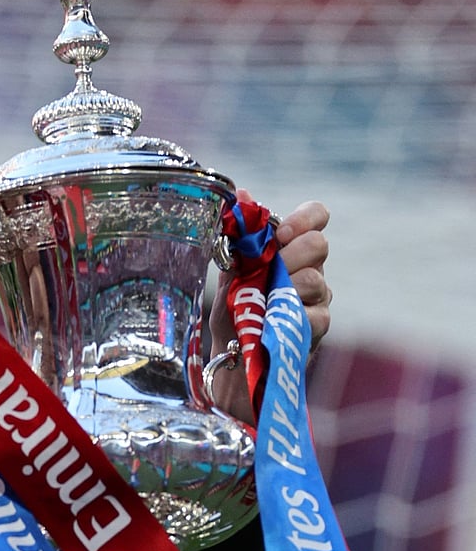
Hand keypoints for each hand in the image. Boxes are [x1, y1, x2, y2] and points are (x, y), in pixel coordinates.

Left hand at [208, 188, 332, 421]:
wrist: (232, 357)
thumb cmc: (234, 311)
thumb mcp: (231, 272)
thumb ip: (241, 237)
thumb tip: (243, 192)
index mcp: (291, 248)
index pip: (317, 216)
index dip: (304, 218)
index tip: (279, 234)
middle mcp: (311, 269)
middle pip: (319, 244)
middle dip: (290, 254)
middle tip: (267, 271)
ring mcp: (319, 298)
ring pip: (317, 279)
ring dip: (285, 288)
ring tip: (263, 303)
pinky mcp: (318, 327)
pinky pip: (317, 314)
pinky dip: (291, 316)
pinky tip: (273, 322)